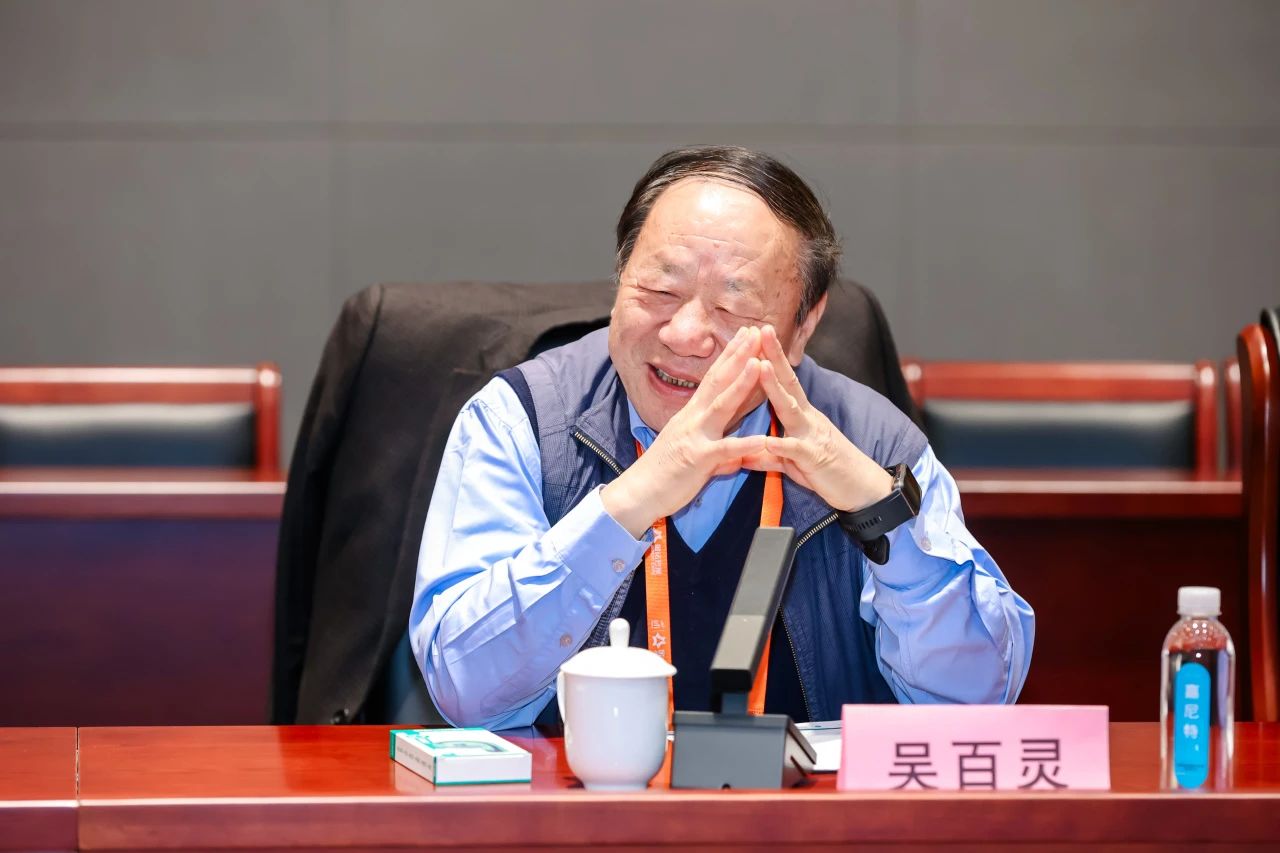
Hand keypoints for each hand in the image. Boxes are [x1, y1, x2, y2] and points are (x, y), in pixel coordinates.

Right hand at [601, 326, 768, 537]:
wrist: (637, 494)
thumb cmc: (663, 475)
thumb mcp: (692, 454)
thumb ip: (716, 450)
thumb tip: (734, 455)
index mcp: (692, 414)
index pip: (714, 378)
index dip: (730, 356)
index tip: (746, 336)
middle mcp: (693, 419)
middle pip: (718, 381)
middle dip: (738, 355)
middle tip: (755, 331)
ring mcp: (695, 437)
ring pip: (722, 406)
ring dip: (741, 384)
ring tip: (758, 363)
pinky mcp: (698, 460)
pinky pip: (725, 451)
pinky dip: (745, 445)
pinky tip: (763, 439)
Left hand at [742, 325, 892, 511]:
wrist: (863, 491)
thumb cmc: (827, 473)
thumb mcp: (794, 463)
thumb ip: (770, 456)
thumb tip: (746, 455)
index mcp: (802, 416)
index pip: (785, 382)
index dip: (771, 358)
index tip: (757, 335)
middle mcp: (808, 419)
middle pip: (789, 383)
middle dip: (774, 357)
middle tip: (761, 331)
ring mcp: (812, 436)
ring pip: (791, 409)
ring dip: (775, 388)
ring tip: (761, 367)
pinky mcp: (815, 459)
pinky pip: (796, 450)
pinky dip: (781, 445)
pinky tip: (767, 440)